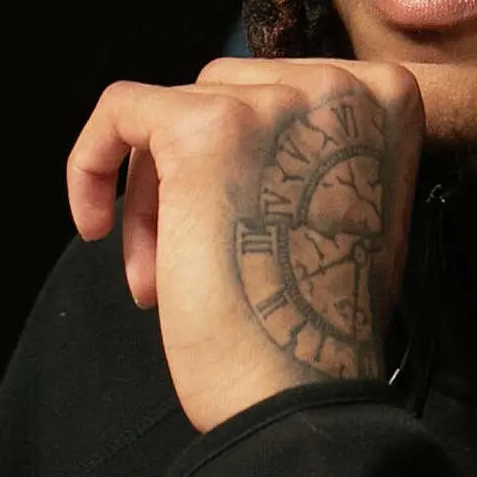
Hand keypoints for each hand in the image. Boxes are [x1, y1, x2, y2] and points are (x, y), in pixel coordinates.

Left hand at [66, 58, 423, 431]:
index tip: (234, 222)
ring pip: (171, 109)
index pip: (278, 92)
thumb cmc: (318, 323)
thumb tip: (238, 131)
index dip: (243, 157)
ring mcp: (273, 101)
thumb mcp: (345, 207)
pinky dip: (92, 163)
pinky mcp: (204, 127)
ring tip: (157, 278)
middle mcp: (339, 85)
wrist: (302, 391)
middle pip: (223, 93)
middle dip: (188, 177)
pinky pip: (120, 109)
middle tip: (181, 264)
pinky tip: (96, 226)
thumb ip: (310, 149)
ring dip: (152, 194)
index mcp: (384, 98)